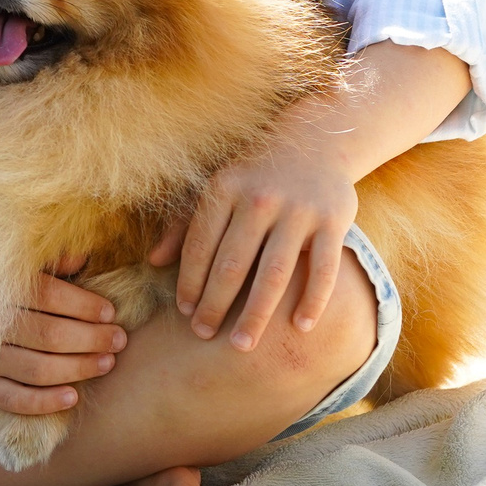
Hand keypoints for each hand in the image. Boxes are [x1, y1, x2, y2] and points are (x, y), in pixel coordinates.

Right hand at [0, 268, 128, 415]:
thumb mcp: (7, 269)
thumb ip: (45, 264)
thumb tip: (82, 258)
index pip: (49, 297)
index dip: (85, 305)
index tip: (110, 312)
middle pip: (49, 336)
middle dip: (91, 339)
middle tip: (119, 339)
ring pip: (37, 370)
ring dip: (79, 369)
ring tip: (106, 363)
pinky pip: (14, 400)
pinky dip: (45, 402)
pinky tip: (73, 396)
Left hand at [153, 127, 358, 352]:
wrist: (315, 141)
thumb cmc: (255, 175)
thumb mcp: (218, 188)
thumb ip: (184, 225)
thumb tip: (152, 262)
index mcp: (225, 189)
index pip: (201, 245)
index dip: (190, 282)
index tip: (185, 313)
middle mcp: (259, 199)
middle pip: (233, 265)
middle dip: (215, 305)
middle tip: (204, 336)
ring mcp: (298, 210)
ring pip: (275, 273)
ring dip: (257, 314)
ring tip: (242, 345)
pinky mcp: (332, 221)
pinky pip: (323, 269)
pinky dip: (313, 300)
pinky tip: (301, 327)